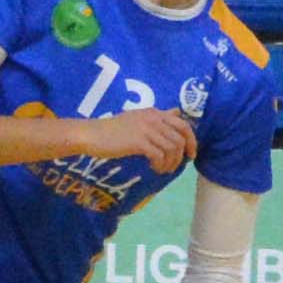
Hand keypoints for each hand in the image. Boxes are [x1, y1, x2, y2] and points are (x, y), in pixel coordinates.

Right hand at [75, 106, 197, 173]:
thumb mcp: (137, 118)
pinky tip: (153, 168)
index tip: (190, 154)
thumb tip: (177, 112)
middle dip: (182, 155)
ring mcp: (145, 129)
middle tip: (177, 166)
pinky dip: (160, 164)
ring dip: (170, 163)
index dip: (191, 141)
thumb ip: (157, 116)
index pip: (183, 124)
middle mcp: (152, 118)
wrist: (91, 134)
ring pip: (171, 148)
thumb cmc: (112, 129)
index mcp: (154, 112)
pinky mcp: (138, 142)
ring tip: (162, 169)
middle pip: (180, 138)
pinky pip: (159, 155)